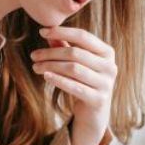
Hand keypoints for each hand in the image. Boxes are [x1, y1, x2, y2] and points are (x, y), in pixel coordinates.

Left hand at [31, 26, 116, 144]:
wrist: (94, 113)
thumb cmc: (84, 82)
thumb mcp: (77, 63)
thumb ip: (65, 47)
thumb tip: (48, 33)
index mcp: (107, 52)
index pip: (83, 36)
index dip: (62, 32)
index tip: (42, 31)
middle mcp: (110, 66)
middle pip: (75, 53)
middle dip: (51, 53)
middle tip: (34, 55)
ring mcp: (106, 84)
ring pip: (73, 69)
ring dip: (51, 66)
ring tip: (35, 66)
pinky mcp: (98, 99)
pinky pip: (75, 87)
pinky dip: (58, 80)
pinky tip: (45, 76)